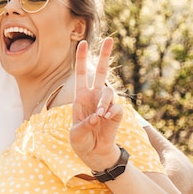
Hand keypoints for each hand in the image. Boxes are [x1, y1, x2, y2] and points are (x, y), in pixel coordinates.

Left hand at [70, 38, 122, 170]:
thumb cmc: (81, 142)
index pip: (81, 74)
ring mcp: (107, 104)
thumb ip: (85, 125)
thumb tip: (99, 116)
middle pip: (102, 72)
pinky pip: (117, 107)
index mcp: (81, 97)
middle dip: (105, 56)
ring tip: (100, 115)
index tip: (82, 43)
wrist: (94, 154)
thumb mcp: (76, 134)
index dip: (81, 59)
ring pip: (109, 92)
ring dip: (104, 102)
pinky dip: (111, 113)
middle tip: (110, 39)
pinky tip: (106, 119)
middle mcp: (94, 97)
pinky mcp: (117, 113)